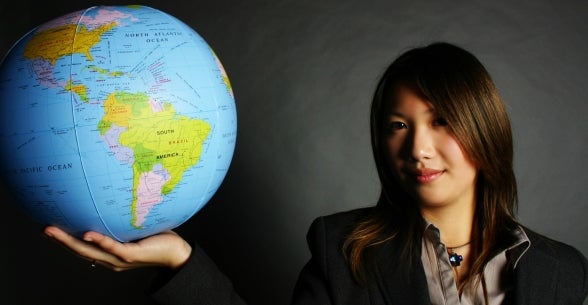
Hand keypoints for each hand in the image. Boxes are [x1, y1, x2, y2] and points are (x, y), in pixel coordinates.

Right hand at [44, 226, 191, 270]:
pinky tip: (88, 234)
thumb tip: (112, 194)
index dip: (65, 238)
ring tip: (53, 231)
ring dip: (70, 242)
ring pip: (90, 251)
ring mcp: (120, 258)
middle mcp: (111, 258)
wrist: (178, 253)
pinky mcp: (132, 255)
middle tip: (42, 228)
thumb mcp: (135, 225)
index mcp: (110, 252)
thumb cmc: (158, 237)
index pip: (83, 246)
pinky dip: (100, 241)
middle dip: (60, 240)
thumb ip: (122, 217)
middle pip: (80, 250)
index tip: (49, 227)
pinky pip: (113, 247)